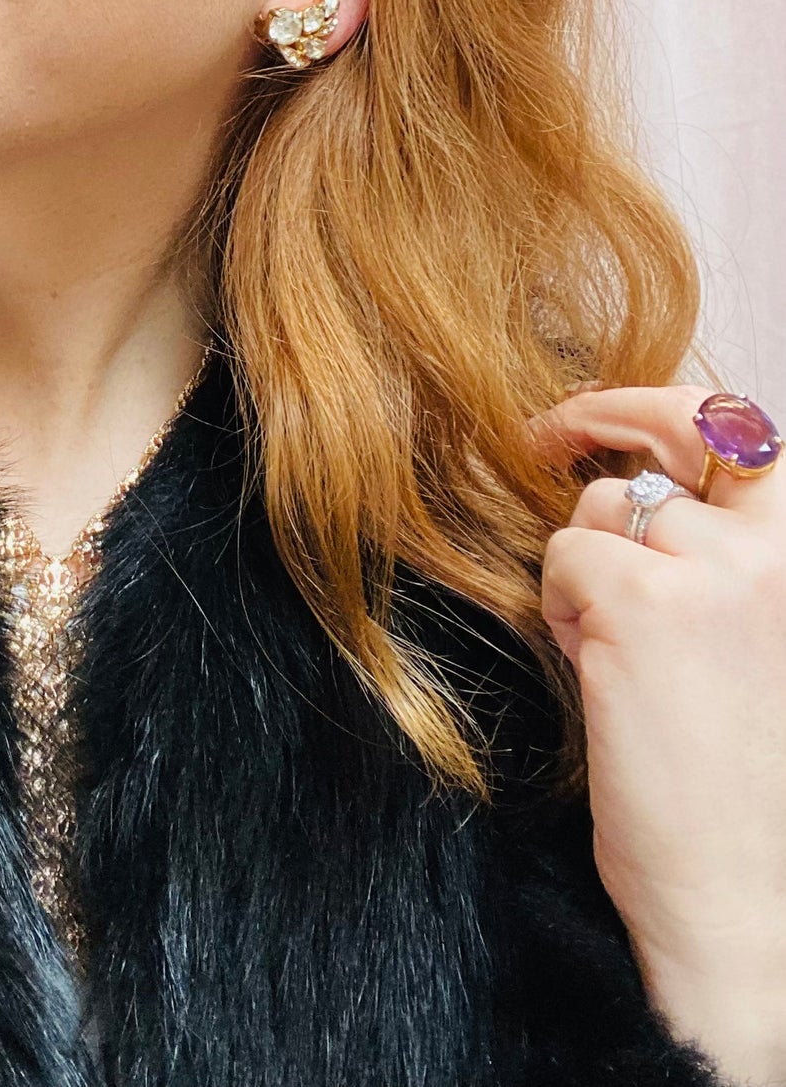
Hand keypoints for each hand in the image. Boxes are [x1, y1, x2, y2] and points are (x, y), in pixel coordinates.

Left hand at [535, 385, 785, 1083]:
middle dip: (600, 413)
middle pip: (676, 428)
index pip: (748, 436)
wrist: (745, 899)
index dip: (671, 409)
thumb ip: (717, 561)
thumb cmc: (741, 786)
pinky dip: (564, 612)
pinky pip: (564, 561)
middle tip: (544, 435)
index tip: (607, 421)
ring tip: (618, 655)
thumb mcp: (755, 644)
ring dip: (586, 570)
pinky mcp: (643, 605)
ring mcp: (712, 572)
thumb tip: (638, 486)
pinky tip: (600, 673)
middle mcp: (773, 555)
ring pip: (603, 512)